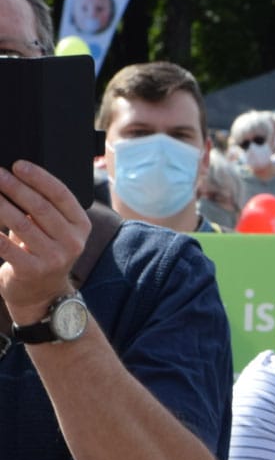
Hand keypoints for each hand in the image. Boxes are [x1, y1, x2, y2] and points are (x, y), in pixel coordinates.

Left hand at [0, 160, 89, 319]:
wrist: (42, 294)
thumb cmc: (44, 252)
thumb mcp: (56, 231)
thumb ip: (46, 209)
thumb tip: (17, 178)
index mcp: (81, 226)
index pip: (61, 195)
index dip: (39, 178)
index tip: (18, 165)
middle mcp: (72, 242)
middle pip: (40, 207)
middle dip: (15, 187)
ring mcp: (53, 258)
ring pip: (21, 224)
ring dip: (0, 205)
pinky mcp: (31, 270)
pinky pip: (5, 246)